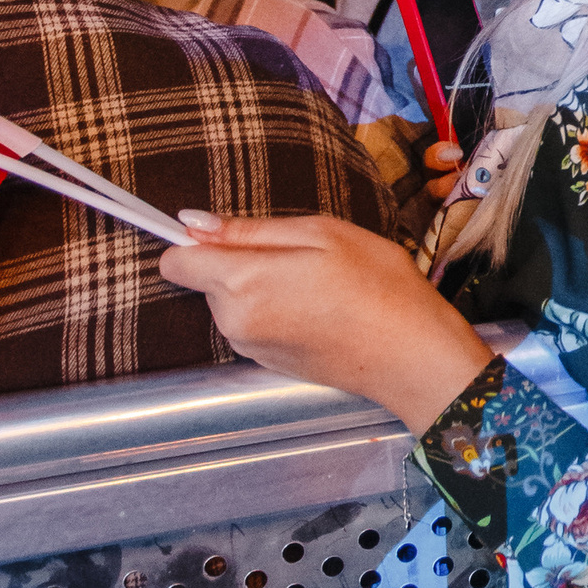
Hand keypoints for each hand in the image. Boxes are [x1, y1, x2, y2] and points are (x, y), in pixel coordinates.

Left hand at [159, 211, 492, 431]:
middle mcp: (234, 321)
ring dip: (261, 288)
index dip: (195, 241)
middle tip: (301, 257)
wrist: (412, 356)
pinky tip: (319, 310)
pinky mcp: (268, 364)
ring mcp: (250, 347)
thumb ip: (250, 229)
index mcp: (242, 282)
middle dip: (241, 263)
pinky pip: (254, 325)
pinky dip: (276, 313)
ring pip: (233, 302)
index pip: (175, 261)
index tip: (227, 233)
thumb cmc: (378, 286)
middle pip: (208, 280)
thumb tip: (195, 224)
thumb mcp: (322, 234)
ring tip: (316, 284)